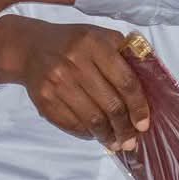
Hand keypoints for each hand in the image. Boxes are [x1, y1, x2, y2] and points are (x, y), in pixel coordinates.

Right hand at [0, 17, 148, 151]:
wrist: (30, 47)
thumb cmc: (73, 43)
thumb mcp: (100, 37)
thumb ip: (124, 56)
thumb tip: (148, 90)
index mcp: (94, 43)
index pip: (125, 81)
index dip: (138, 106)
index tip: (144, 124)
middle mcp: (74, 62)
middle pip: (110, 105)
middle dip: (125, 127)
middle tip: (131, 140)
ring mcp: (57, 82)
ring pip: (92, 119)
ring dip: (108, 135)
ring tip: (116, 142)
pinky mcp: (44, 99)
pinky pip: (72, 124)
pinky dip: (87, 133)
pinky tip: (95, 134)